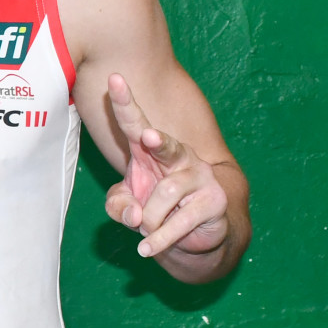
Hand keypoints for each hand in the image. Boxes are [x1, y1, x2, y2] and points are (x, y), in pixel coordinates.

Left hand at [103, 73, 230, 259]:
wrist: (197, 233)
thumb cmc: (156, 209)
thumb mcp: (128, 207)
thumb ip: (118, 206)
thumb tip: (134, 215)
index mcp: (150, 152)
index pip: (134, 123)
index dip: (124, 103)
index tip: (114, 79)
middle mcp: (177, 158)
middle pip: (165, 145)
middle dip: (158, 141)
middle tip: (149, 138)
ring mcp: (198, 177)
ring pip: (164, 196)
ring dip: (149, 220)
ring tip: (146, 231)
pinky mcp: (213, 201)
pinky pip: (180, 221)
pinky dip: (160, 239)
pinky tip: (148, 248)